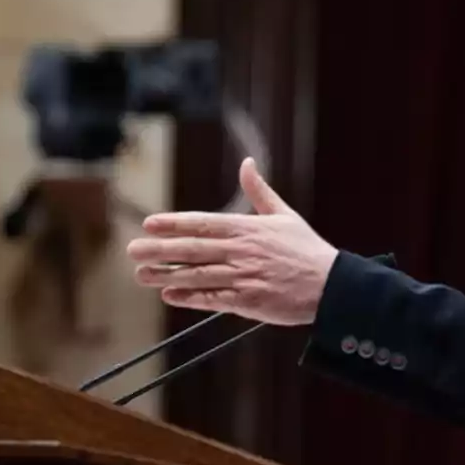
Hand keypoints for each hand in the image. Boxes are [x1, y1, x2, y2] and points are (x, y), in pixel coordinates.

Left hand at [127, 158, 338, 325]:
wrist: (331, 285)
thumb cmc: (306, 250)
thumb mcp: (284, 215)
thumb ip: (260, 191)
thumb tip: (248, 163)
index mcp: (248, 228)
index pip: (204, 223)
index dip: (174, 223)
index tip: (150, 223)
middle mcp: (242, 251)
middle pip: (194, 249)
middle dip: (160, 249)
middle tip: (133, 250)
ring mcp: (244, 276)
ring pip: (198, 274)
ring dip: (168, 274)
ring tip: (142, 275)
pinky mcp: (249, 301)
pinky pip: (214, 299)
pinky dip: (191, 297)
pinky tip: (171, 296)